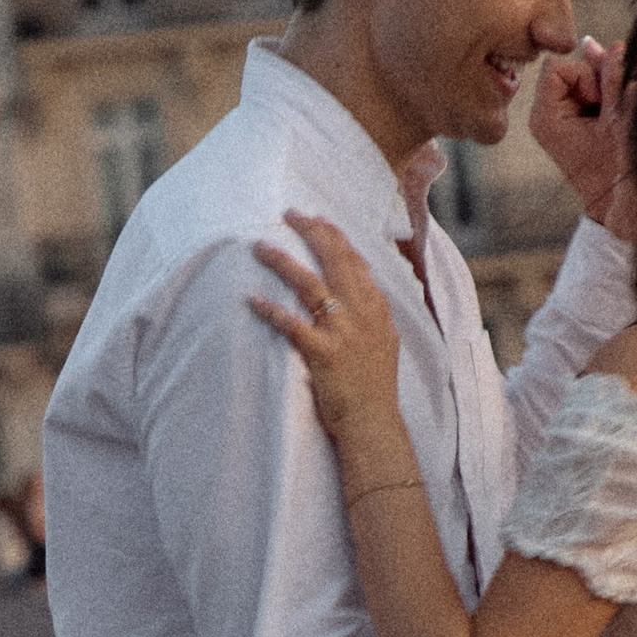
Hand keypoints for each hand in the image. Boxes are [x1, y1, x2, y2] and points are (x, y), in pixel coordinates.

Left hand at [250, 215, 403, 456]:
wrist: (373, 422)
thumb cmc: (374, 385)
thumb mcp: (385, 340)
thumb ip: (373, 312)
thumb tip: (362, 288)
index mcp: (377, 308)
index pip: (355, 259)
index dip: (334, 235)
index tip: (316, 218)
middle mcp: (362, 314)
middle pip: (335, 260)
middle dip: (311, 232)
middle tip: (289, 214)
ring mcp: (343, 333)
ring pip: (310, 285)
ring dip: (283, 262)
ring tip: (260, 247)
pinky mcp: (324, 354)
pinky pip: (293, 325)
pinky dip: (271, 310)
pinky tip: (252, 300)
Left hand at [529, 36, 634, 229]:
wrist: (622, 206)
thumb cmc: (619, 169)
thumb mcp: (620, 118)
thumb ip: (613, 78)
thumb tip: (607, 44)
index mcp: (544, 117)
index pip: (556, 66)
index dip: (583, 75)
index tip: (598, 102)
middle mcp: (545, 114)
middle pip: (571, 68)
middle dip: (597, 81)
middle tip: (608, 112)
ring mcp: (559, 116)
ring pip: (584, 77)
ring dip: (606, 90)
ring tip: (612, 120)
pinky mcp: (574, 119)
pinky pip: (590, 90)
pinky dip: (607, 97)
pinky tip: (613, 119)